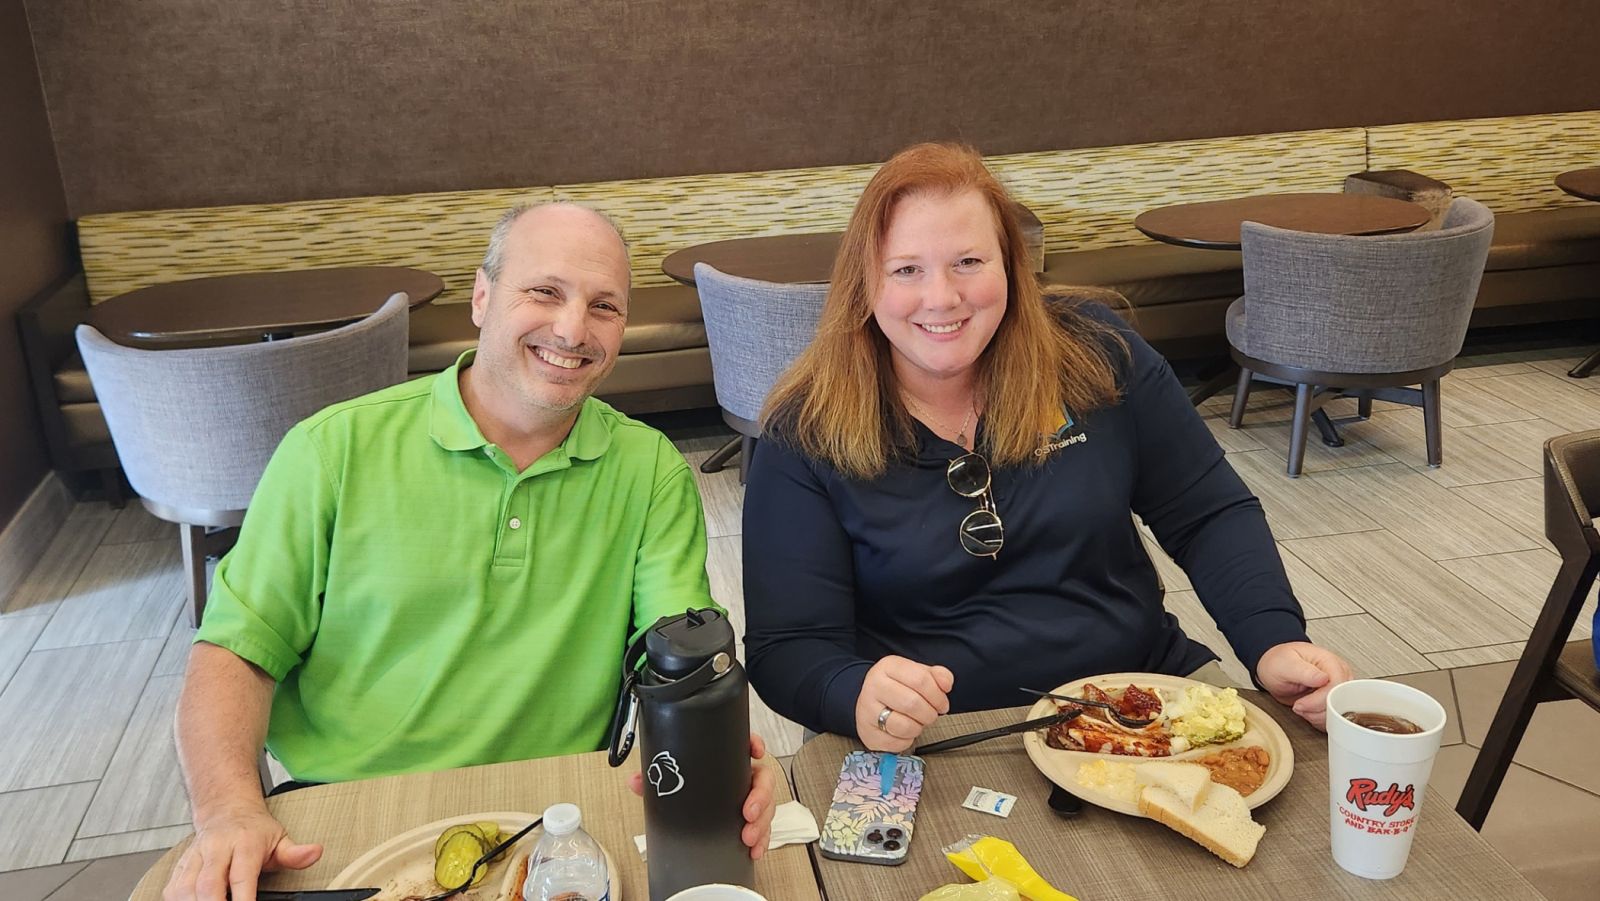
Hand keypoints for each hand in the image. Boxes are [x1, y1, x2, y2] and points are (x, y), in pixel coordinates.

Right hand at [162, 804, 321, 900]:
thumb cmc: (254, 830)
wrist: (227, 809)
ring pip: (185, 888)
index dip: (242, 898)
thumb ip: (295, 853)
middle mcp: (216, 848)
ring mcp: (195, 856)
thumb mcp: (280, 838)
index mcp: (244, 842)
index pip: (241, 875)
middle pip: (208, 884)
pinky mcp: (180, 866)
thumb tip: (315, 852)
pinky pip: (173, 889)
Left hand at [629, 733, 776, 859]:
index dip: (754, 744)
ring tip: (748, 838)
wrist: (688, 817)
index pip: (745, 746)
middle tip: (748, 813)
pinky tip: (754, 849)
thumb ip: (654, 776)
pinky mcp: (751, 821)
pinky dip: (762, 840)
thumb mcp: (671, 780)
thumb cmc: (687, 788)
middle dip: (760, 798)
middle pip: (763, 780)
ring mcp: (750, 799)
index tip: (754, 751)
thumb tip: (636, 781)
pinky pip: (764, 828)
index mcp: (728, 762)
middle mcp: (743, 778)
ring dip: (762, 823)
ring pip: (767, 807)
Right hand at [854, 655, 954, 751]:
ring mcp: (867, 710)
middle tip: (931, 715)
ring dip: (918, 728)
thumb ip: (937, 675)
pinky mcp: (867, 732)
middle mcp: (874, 686)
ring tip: (917, 722)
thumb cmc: (897, 688)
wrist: (869, 702)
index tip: (942, 704)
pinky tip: (903, 732)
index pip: (920, 679)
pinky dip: (906, 740)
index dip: (938, 696)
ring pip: (904, 726)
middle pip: (913, 703)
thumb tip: (946, 684)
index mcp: (888, 667)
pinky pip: (896, 742)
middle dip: (930, 714)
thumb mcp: (917, 674)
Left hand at [1255, 641, 1352, 729]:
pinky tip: (1306, 712)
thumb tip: (1323, 678)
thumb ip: (1305, 672)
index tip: (1299, 704)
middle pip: (1340, 702)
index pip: (1336, 687)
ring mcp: (1338, 690)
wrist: (1275, 671)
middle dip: (1316, 710)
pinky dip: (1319, 720)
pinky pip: (1334, 718)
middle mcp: (1339, 676)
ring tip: (1299, 707)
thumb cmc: (1280, 663)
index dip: (1318, 700)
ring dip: (1316, 716)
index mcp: (1331, 663)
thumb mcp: (1286, 664)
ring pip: (1338, 714)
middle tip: (1298, 706)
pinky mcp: (1335, 702)